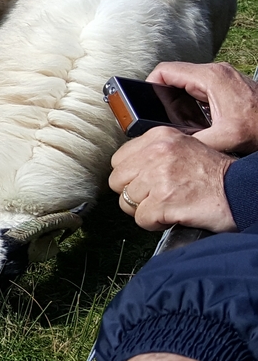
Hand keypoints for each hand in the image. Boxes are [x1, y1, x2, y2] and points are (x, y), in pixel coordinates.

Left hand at [108, 126, 236, 232]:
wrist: (242, 192)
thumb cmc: (216, 175)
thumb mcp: (184, 148)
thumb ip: (153, 153)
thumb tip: (127, 169)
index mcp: (159, 137)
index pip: (118, 160)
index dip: (130, 176)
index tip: (144, 183)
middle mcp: (157, 153)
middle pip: (117, 181)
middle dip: (133, 194)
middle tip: (155, 197)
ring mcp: (159, 177)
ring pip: (126, 202)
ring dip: (145, 209)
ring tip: (168, 205)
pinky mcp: (164, 201)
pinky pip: (141, 219)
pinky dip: (155, 223)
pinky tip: (172, 216)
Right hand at [147, 62, 257, 154]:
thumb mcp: (223, 139)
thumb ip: (191, 140)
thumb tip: (168, 143)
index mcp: (210, 77)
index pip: (165, 71)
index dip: (149, 86)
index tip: (144, 104)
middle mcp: (215, 72)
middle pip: (174, 77)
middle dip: (164, 98)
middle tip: (160, 119)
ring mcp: (222, 78)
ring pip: (186, 84)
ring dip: (178, 103)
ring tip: (179, 122)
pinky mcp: (227, 86)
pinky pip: (199, 90)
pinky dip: (192, 104)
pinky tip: (197, 122)